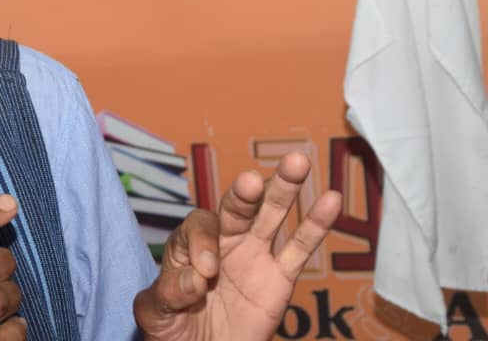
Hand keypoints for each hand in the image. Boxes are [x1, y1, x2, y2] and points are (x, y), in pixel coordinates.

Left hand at [133, 151, 342, 340]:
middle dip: (243, 194)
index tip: (205, 274)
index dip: (203, 245)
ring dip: (282, 188)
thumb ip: (169, 292)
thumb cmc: (173, 331)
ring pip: (270, 215)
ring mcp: (253, 254)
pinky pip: (300, 248)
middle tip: (249, 182)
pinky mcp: (280, 276)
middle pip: (235, 207)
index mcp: (188, 244)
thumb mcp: (155, 313)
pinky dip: (316, 224)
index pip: (198, 229)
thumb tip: (196, 278)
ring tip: (296, 163)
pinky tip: (332, 200)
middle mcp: (222, 241)